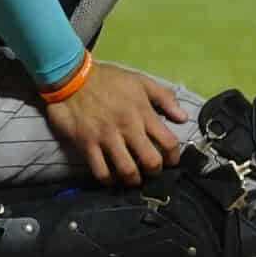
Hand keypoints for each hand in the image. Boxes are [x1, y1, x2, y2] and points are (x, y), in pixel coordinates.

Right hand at [44, 63, 187, 186]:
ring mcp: (106, 138)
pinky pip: (101, 171)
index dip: (174, 157)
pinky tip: (111, 177)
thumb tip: (183, 118)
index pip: (168, 142)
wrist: (72, 76)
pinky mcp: (87, 145)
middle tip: (151, 171)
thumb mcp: (140, 81)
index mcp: (143, 112)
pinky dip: (108, 180)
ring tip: (132, 177)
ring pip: (127, 171)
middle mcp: (127, 128)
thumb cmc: (108, 79)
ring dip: (133, 179)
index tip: (171, 161)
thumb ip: (164, 97)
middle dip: (155, 171)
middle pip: (150, 161)